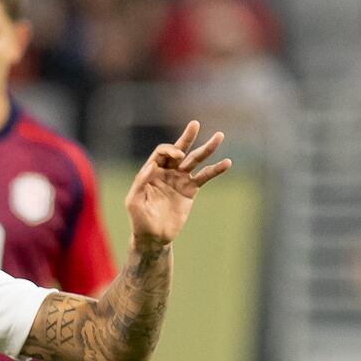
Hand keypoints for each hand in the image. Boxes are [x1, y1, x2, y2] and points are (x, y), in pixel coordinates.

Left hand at [124, 120, 231, 248]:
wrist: (153, 237)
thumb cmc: (139, 219)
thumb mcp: (133, 201)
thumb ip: (140, 182)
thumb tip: (152, 166)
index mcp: (151, 172)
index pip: (162, 153)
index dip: (170, 151)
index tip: (177, 156)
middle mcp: (167, 172)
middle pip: (178, 150)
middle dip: (186, 138)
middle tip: (194, 124)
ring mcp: (180, 180)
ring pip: (195, 160)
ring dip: (207, 149)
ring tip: (219, 136)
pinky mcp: (190, 190)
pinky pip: (204, 177)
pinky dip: (215, 170)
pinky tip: (226, 163)